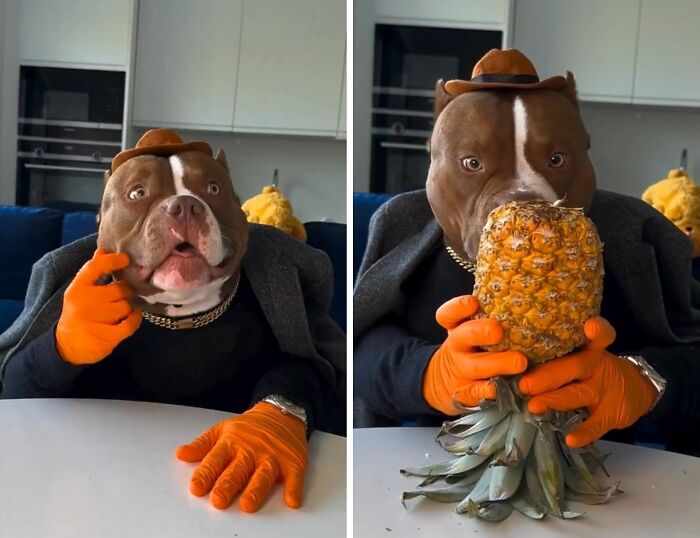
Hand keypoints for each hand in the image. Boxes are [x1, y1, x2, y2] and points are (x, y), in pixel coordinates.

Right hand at [55, 248, 140, 364]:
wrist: (68, 346)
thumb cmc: (79, 312)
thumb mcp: (80, 291)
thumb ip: (93, 271)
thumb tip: (103, 250)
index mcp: (77, 288)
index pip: (96, 267)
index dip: (114, 260)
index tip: (126, 259)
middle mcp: (83, 303)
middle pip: (118, 290)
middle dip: (126, 291)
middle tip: (124, 294)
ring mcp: (93, 321)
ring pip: (125, 306)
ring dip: (128, 306)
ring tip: (123, 307)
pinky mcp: (106, 337)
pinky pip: (130, 323)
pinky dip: (135, 318)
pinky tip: (132, 316)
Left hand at [176, 402, 307, 511]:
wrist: (281, 412)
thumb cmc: (249, 427)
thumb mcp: (222, 430)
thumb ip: (202, 445)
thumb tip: (181, 454)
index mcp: (232, 443)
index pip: (216, 460)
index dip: (206, 474)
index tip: (197, 488)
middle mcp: (252, 451)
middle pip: (238, 470)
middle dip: (228, 485)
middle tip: (219, 500)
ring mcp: (273, 457)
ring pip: (263, 475)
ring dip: (256, 490)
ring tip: (247, 504)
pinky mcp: (293, 462)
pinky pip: (294, 477)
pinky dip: (294, 488)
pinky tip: (291, 500)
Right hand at [423, 295, 527, 414]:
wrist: (445, 380)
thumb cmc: (472, 347)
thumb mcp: (470, 329)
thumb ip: (489, 315)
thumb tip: (525, 291)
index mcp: (456, 327)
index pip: (449, 314)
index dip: (458, 307)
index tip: (473, 303)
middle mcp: (457, 346)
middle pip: (462, 336)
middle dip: (480, 332)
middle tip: (498, 331)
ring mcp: (462, 370)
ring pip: (476, 366)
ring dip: (498, 363)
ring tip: (520, 362)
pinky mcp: (467, 393)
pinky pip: (478, 393)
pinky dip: (491, 391)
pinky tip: (504, 388)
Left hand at [518, 317, 657, 447]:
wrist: (637, 389)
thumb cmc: (594, 368)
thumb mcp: (583, 353)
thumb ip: (557, 351)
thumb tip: (511, 355)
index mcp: (590, 348)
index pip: (600, 335)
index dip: (597, 330)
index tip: (590, 325)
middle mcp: (597, 366)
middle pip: (574, 367)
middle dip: (547, 376)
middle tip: (524, 384)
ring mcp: (604, 391)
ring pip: (578, 394)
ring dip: (555, 401)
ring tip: (534, 407)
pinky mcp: (611, 414)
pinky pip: (596, 425)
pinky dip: (583, 433)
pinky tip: (570, 439)